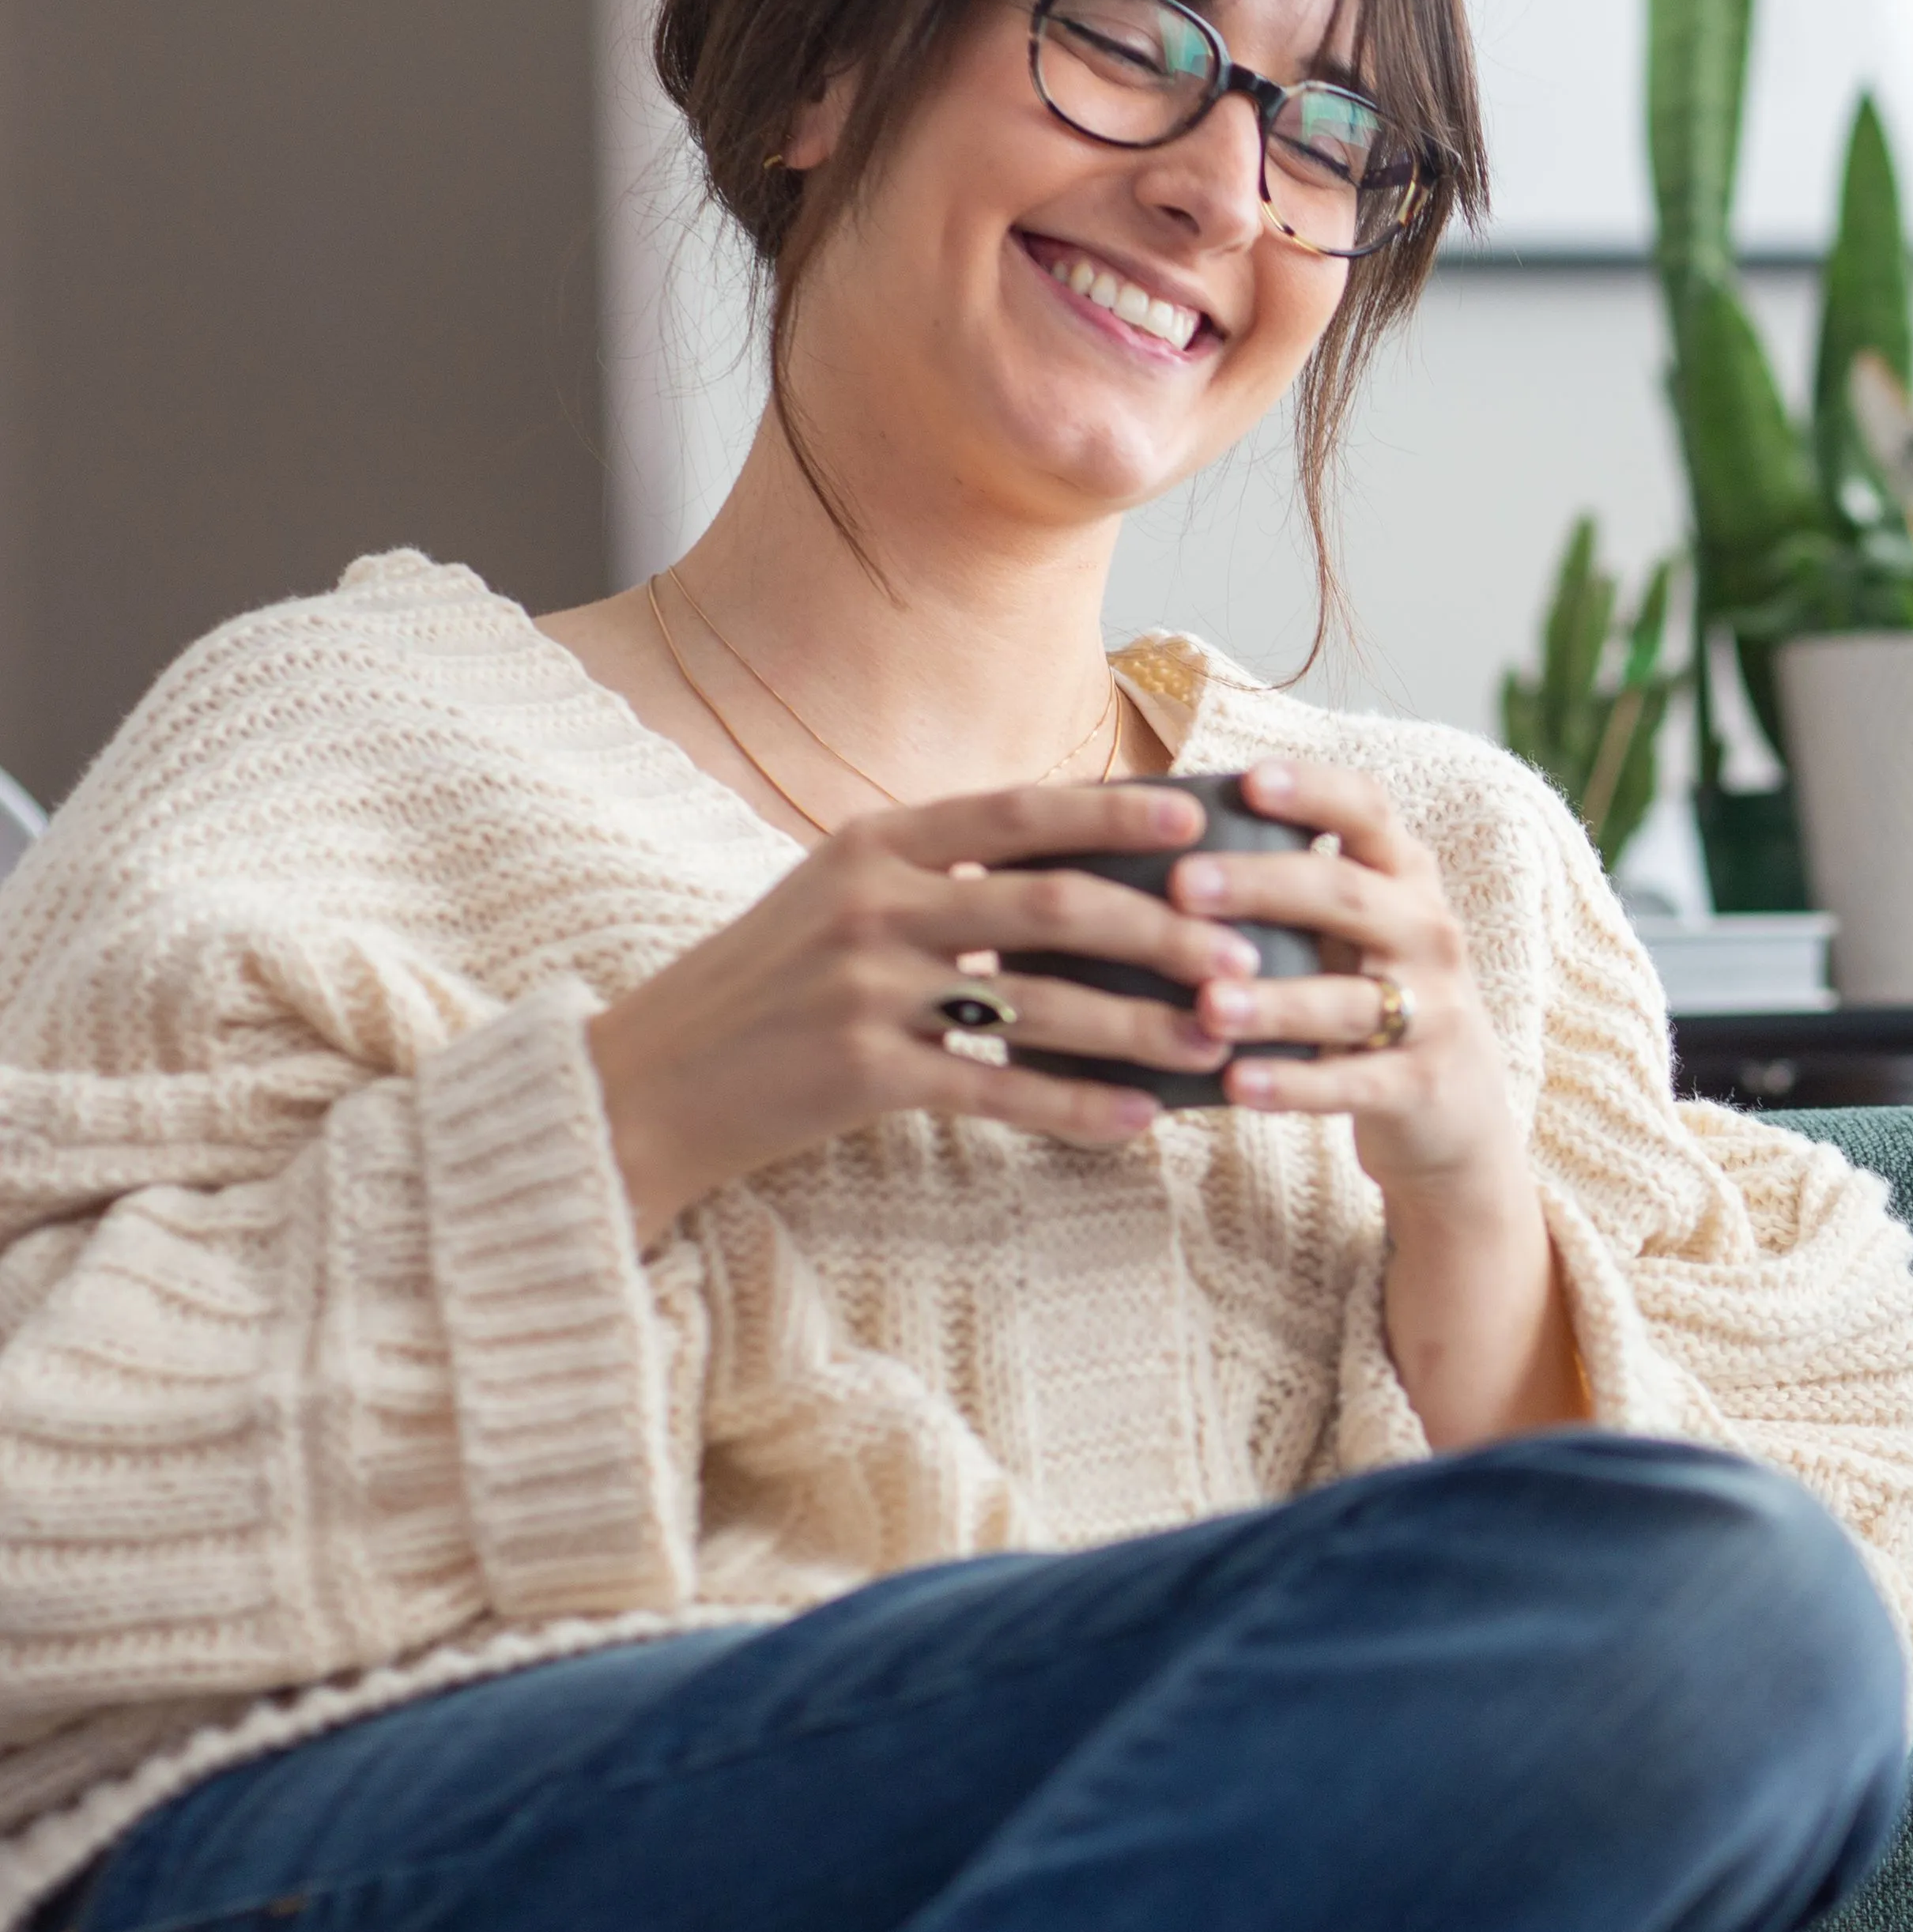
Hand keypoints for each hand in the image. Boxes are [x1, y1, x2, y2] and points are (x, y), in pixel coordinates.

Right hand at [584, 782, 1240, 1243]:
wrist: (648, 1081)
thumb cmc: (766, 990)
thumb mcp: (839, 901)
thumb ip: (940, 880)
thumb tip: (1072, 875)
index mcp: (873, 844)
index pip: (1016, 813)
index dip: (1113, 815)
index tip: (1200, 822)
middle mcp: (871, 902)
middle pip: (1050, 903)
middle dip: (1161, 928)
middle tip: (1245, 953)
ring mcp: (865, 988)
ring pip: (1039, 1001)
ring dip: (1142, 1024)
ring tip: (1219, 1039)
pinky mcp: (863, 1073)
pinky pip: (998, 1088)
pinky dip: (1078, 1105)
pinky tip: (1144, 1118)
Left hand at [1170, 759, 1522, 1203]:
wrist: (1457, 1101)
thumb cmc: (1368, 990)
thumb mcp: (1353, 925)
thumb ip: (1288, 883)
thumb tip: (1156, 832)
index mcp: (1403, 875)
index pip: (1367, 811)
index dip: (1312, 792)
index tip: (1248, 781)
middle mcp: (1427, 931)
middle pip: (1346, 895)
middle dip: (1262, 886)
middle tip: (1182, 885)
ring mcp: (1435, 1009)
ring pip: (1349, 1000)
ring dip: (1274, 1002)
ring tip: (1207, 1006)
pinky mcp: (1423, 1084)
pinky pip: (1355, 1083)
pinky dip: (1295, 1085)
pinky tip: (1237, 1085)